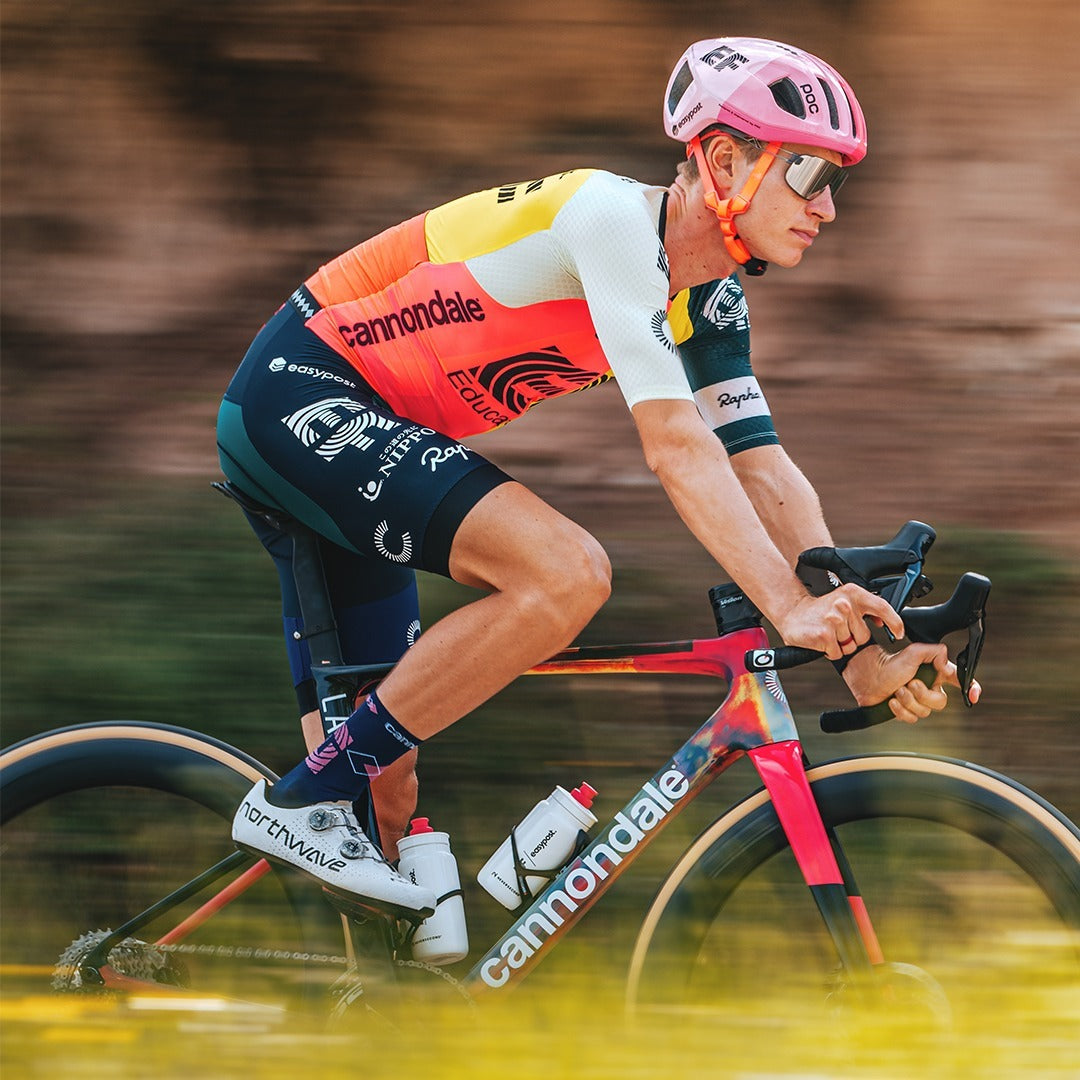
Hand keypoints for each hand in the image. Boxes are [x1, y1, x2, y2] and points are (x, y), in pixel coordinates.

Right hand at [776, 584, 904, 660]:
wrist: (792, 613)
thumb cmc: (821, 610)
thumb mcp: (847, 601)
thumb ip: (867, 610)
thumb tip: (884, 622)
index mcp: (853, 593)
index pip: (882, 607)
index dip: (895, 622)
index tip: (899, 633)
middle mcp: (844, 604)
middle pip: (864, 635)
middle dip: (853, 638)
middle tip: (838, 630)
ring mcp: (834, 620)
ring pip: (851, 646)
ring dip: (840, 645)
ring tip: (828, 634)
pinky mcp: (824, 635)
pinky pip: (837, 653)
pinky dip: (830, 651)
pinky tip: (821, 641)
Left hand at [842, 642, 982, 723]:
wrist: (866, 676)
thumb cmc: (888, 663)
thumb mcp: (913, 652)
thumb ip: (934, 652)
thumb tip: (947, 667)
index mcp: (934, 673)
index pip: (959, 680)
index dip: (972, 688)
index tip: (973, 695)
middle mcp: (928, 687)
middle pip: (940, 702)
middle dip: (924, 694)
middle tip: (910, 683)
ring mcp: (916, 701)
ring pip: (924, 711)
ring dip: (908, 700)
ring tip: (897, 689)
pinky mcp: (905, 712)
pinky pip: (911, 719)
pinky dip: (900, 710)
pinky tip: (892, 701)